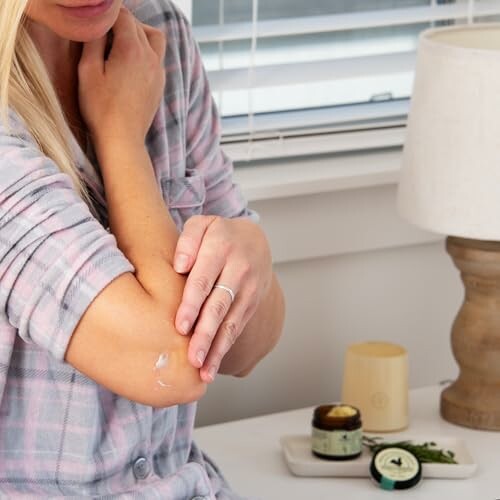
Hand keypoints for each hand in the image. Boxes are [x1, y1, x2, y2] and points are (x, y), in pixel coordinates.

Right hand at [78, 8, 165, 147]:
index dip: (107, 14)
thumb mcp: (87, 71)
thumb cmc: (101, 108)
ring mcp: (159, 71)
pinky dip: (146, 50)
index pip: (122, 16)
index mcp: (132, 49)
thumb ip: (92, 41)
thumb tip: (97, 24)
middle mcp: (151, 57)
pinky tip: (129, 62)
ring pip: (154, 37)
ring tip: (119, 43)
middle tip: (102, 33)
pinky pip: (157, 56)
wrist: (123, 139)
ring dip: (138, 33)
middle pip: (138, 25)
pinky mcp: (160, 84)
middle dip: (120, 22)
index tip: (95, 21)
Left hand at [174, 216, 272, 381]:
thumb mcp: (203, 224)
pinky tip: (211, 367)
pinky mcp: (251, 304)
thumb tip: (180, 265)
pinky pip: (237, 328)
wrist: (255, 241)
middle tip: (193, 357)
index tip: (180, 325)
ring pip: (231, 322)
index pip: (204, 279)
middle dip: (206, 333)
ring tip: (203, 371)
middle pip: (219, 305)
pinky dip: (224, 349)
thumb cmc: (219, 234)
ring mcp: (249, 289)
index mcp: (222, 248)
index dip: (192, 304)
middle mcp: (239, 270)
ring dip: (217, 348)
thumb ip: (188, 239)